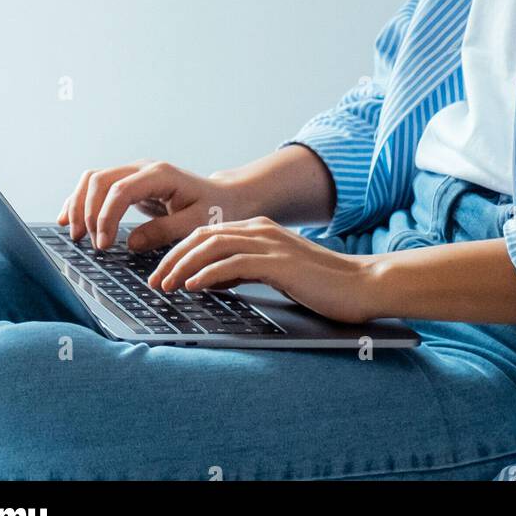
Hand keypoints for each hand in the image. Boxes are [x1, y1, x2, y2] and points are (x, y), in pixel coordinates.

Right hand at [57, 160, 239, 251]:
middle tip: (90, 245)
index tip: (104, 245)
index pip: (120, 189)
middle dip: (88, 212)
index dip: (106, 216)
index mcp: (160, 175)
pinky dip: (79, 200)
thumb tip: (130, 243)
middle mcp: (143, 168)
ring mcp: (134, 173)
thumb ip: (164, 232)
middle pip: (100, 180)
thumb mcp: (195, 223)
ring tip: (75, 235)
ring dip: (79, 205)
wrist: (222, 196)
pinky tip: (68, 219)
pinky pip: (96, 185)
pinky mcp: (128, 183)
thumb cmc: (213, 209)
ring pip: (93, 179)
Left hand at [146, 216, 379, 325]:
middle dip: (172, 258)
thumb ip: (245, 270)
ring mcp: (270, 243)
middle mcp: (261, 229)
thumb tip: (211, 281)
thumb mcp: (275, 273)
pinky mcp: (279, 262)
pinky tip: (193, 286)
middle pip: (203, 235)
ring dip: (183, 266)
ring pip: (213, 246)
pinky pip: (234, 263)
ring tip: (165, 286)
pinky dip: (208, 274)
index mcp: (260, 229)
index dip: (179, 251)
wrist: (362, 285)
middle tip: (153, 282)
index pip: (207, 233)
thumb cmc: (321, 284)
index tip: (160, 273)